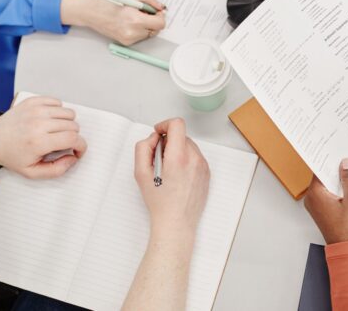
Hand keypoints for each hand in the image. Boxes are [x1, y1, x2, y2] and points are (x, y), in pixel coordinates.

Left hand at [0, 97, 85, 178]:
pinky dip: (58, 110)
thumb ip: (57, 170)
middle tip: (62, 142)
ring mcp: (36, 110)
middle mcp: (38, 124)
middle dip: (72, 136)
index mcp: (38, 142)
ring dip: (67, 123)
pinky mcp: (33, 102)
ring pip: (69, 113)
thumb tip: (73, 158)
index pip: (73, 139)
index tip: (78, 149)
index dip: (81, 146)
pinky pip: (58, 102)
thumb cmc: (11, 155)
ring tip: (56, 130)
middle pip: (73, 126)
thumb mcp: (32, 172)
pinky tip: (49, 119)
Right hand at [60, 0, 165, 45]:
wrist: (89, 10)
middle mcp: (132, 32)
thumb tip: (161, 7)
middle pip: (156, 30)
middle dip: (153, 20)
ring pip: (148, 34)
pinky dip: (138, 30)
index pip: (160, 24)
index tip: (156, 11)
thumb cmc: (107, 0)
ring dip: (146, 25)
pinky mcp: (125, 42)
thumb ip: (149, 0)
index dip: (160, 16)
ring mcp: (128, 39)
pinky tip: (128, 22)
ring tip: (132, 15)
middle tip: (143, 11)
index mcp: (134, 19)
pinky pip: (140, 37)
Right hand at [134, 118, 209, 237]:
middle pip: (181, 136)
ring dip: (178, 151)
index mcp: (178, 157)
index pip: (177, 124)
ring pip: (189, 146)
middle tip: (159, 160)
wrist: (176, 222)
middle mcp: (194, 159)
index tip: (159, 133)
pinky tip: (178, 176)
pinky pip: (195, 157)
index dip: (165, 125)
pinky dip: (186, 160)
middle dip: (169, 142)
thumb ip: (144, 148)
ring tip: (169, 171)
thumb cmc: (160, 202)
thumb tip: (154, 138)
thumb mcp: (141, 173)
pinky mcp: (207, 173)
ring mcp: (203, 166)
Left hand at [304, 159, 347, 243]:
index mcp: (315, 194)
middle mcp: (313, 200)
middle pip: (324, 178)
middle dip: (336, 170)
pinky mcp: (325, 213)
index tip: (337, 151)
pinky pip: (331, 196)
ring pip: (329, 187)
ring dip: (340, 181)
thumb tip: (346, 164)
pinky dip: (340, 191)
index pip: (319, 170)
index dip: (330, 160)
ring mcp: (318, 208)